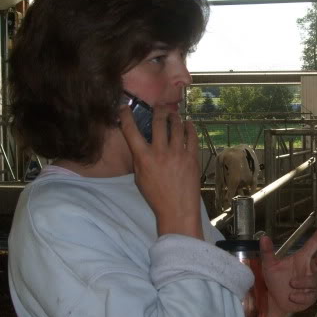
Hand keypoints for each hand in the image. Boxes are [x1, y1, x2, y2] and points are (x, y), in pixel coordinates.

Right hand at [119, 105, 203, 239]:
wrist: (177, 209)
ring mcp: (178, 153)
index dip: (126, 116)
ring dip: (175, 117)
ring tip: (174, 114)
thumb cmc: (156, 196)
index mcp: (143, 158)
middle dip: (158, 110)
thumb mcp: (140, 178)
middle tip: (159, 106)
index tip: (124, 107)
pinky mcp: (192, 157)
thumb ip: (140, 159)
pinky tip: (188, 124)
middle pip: (158, 122)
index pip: (131, 131)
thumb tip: (140, 143)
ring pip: (177, 126)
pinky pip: (192, 137)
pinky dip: (190, 128)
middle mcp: (160, 152)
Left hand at [260, 217, 316, 316]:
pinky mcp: (311, 296)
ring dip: (302, 283)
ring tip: (290, 285)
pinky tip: (292, 296)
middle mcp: (309, 268)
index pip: (315, 242)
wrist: (274, 300)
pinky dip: (300, 296)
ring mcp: (312, 283)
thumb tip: (264, 237)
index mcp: (302, 257)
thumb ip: (267, 252)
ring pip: (313, 281)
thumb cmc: (275, 280)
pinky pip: (310, 295)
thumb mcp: (269, 266)